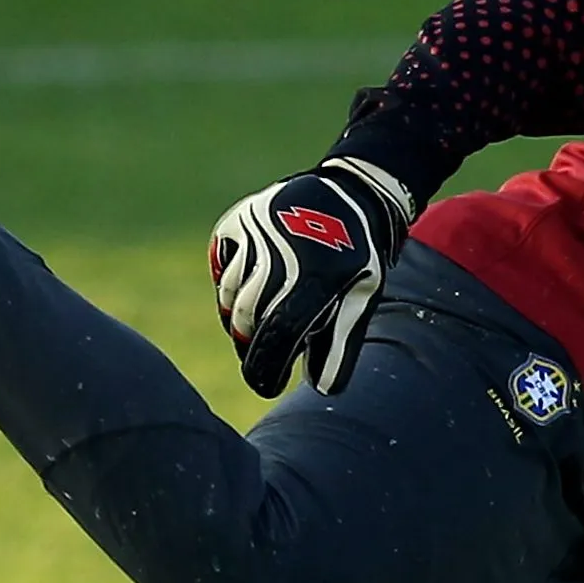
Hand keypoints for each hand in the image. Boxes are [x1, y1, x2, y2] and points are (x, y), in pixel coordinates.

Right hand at [209, 156, 414, 396]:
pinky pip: (222, 267)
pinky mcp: (238, 220)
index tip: (266, 386)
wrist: (352, 193)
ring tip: (260, 323)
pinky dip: (231, 285)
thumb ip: (339, 344)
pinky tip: (252, 290)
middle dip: (253, 346)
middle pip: (248, 320)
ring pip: (230, 295)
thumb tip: (321, 389)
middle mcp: (281, 252)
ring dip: (241, 317)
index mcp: (316, 276)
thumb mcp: (361, 298)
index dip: (266, 368)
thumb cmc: (358, 257)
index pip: (277, 336)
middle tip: (265, 356)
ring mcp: (256, 232)